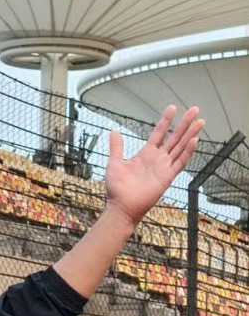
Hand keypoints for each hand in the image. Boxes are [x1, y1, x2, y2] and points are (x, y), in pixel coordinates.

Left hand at [104, 104, 204, 227]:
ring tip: (200, 121)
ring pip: (181, 148)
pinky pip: (180, 163)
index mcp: (146, 154)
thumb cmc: (117, 189)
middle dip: (184, 124)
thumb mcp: (115, 164)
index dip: (166, 121)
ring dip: (191, 135)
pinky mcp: (167, 178)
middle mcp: (158, 159)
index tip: (172, 108)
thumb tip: (114, 131)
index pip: (159, 133)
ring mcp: (164, 168)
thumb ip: (116, 148)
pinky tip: (194, 141)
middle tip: (195, 109)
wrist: (121, 207)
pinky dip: (188, 152)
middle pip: (175, 138)